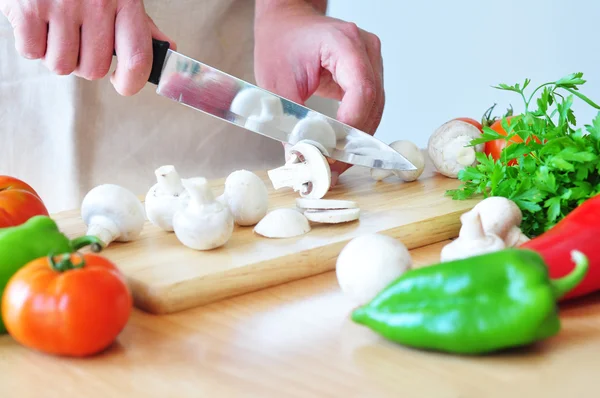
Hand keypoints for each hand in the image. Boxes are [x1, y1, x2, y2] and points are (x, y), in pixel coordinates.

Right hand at [0, 0, 175, 95]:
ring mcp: (61, 5)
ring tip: (57, 30)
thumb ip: (141, 26)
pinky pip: (31, 52)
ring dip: (57, 55)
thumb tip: (167, 50)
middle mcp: (96, 3)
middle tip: (79, 42)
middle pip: (93, 70)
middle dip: (84, 64)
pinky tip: (38, 24)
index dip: (130, 82)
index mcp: (125, 1)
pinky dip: (32, 44)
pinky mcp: (29, 7)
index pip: (137, 59)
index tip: (121, 83)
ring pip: (61, 66)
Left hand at [254, 2, 384, 184]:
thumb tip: (298, 159)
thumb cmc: (280, 42)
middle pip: (373, 103)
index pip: (361, 89)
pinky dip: (357, 129)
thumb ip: (289, 121)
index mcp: (343, 43)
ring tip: (334, 163)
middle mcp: (365, 49)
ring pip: (375, 109)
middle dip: (353, 140)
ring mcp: (371, 60)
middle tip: (332, 167)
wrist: (287, 21)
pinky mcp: (368, 73)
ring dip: (357, 139)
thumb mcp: (276, 84)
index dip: (351, 124)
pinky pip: (370, 106)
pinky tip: (340, 146)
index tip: (332, 150)